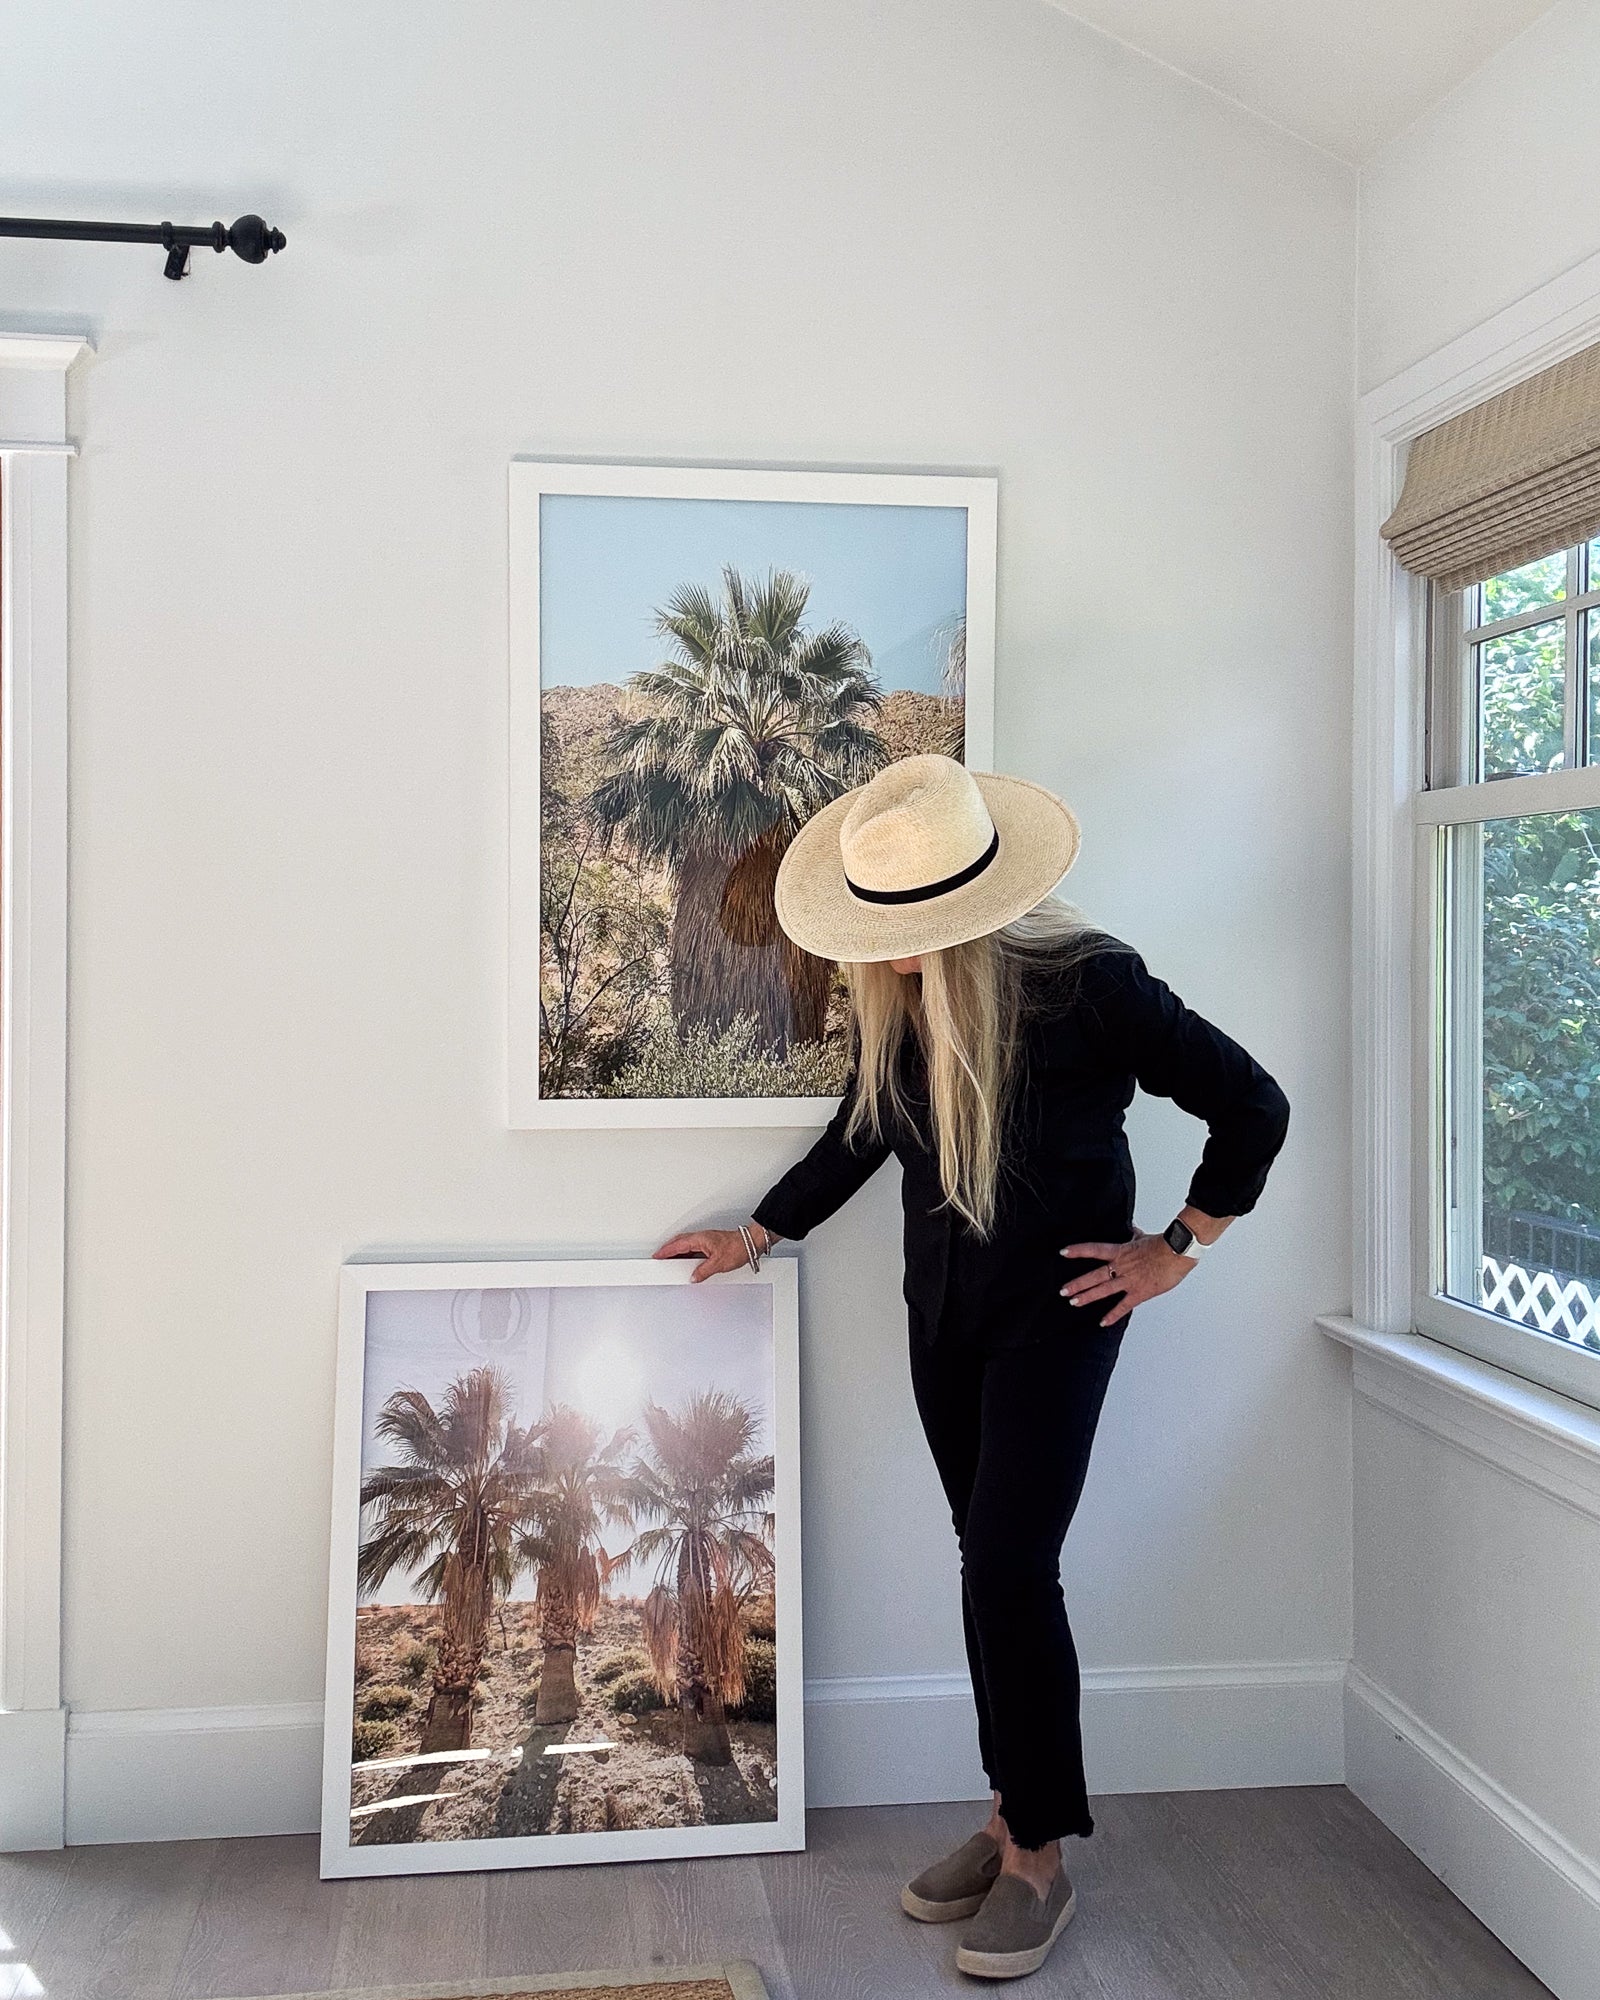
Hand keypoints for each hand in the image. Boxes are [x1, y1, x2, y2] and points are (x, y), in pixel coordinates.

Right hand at [653, 1227, 753, 1282]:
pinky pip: (694, 1248)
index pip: (677, 1245)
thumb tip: (693, 1277)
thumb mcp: (718, 1264)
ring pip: (686, 1245)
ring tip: (671, 1262)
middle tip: (660, 1258)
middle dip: (668, 1250)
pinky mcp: (710, 1244)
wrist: (750, 1243)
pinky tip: (687, 1262)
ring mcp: (705, 1240)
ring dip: (677, 1252)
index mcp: (699, 1239)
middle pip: (679, 1243)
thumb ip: (702, 1271)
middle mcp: (701, 1237)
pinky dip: (687, 1254)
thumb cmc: (737, 1248)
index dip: (665, 1251)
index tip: (657, 1256)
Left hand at [1059, 1230, 1193, 1325]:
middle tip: (1062, 1290)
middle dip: (1078, 1283)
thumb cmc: (1164, 1244)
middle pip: (1095, 1276)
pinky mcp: (1140, 1292)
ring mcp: (1130, 1280)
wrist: (1179, 1251)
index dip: (1078, 1250)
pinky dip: (1113, 1315)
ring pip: (1104, 1290)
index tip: (1063, 1252)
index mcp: (1121, 1252)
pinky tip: (1103, 1322)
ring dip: (1087, 1297)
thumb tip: (1132, 1228)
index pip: (1094, 1250)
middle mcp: (1122, 1267)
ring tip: (1073, 1302)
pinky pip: (1124, 1306)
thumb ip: (1134, 1235)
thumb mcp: (1144, 1237)